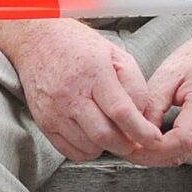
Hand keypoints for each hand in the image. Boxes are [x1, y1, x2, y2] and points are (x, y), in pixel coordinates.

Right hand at [1, 19, 162, 162]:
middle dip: (127, 145)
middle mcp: (71, 93)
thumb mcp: (116, 54)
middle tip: (135, 141)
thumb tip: (142, 117)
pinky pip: (70, 151)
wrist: (38, 40)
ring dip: (107, 147)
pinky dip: (88, 151)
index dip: (141, 131)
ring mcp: (54, 110)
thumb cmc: (77, 45)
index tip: (153, 138)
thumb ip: (134, 85)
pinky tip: (93, 136)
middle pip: (105, 135)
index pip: (121, 111)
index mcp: (94, 72)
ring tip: (112, 133)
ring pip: (89, 147)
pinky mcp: (44, 122)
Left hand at [130, 19, 191, 165]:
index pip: (182, 140)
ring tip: (130, 143)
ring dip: (154, 155)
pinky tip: (146, 142)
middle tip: (122, 146)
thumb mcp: (169, 74)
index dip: (154, 147)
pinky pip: (184, 151)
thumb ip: (153, 105)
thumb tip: (137, 132)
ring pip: (180, 157)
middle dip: (148, 155)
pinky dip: (164, 150)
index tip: (131, 143)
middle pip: (179, 154)